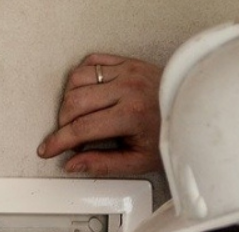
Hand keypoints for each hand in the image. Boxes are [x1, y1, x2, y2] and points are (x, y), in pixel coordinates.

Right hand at [37, 54, 163, 175]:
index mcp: (131, 114)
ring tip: (76, 116)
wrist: (192, 109)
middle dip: (62, 123)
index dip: (59, 141)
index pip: (82, 128)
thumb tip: (73, 164)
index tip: (47, 148)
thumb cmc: (168, 134)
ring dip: (68, 99)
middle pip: (74, 102)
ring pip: (77, 79)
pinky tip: (84, 93)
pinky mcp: (126, 62)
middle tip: (68, 137)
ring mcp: (126, 71)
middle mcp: (127, 88)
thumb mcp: (138, 160)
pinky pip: (90, 62)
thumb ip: (103, 164)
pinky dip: (79, 77)